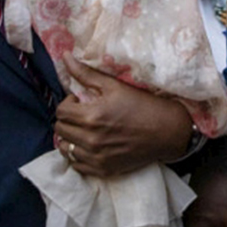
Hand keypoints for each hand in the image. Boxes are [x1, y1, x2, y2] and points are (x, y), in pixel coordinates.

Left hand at [53, 57, 192, 176]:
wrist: (166, 132)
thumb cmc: (141, 105)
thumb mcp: (114, 86)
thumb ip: (85, 73)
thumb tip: (65, 57)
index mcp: (92, 116)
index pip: (60, 112)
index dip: (68, 103)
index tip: (80, 101)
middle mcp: (91, 140)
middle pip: (60, 129)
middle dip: (68, 119)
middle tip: (82, 114)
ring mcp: (97, 158)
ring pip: (65, 148)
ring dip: (70, 137)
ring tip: (84, 129)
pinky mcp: (103, 170)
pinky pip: (76, 165)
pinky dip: (78, 155)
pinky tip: (89, 145)